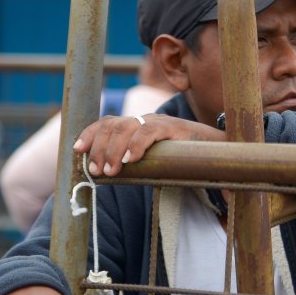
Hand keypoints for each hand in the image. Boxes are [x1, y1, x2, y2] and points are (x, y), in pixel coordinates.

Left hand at [74, 114, 224, 176]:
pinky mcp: (174, 128)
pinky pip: (149, 131)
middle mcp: (145, 120)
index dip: (89, 134)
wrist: (218, 150)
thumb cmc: (182, 158)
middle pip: (112, 125)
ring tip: (111, 172)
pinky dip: (137, 145)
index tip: (77, 150)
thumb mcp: (153, 158)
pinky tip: (131, 160)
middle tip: (97, 172)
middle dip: (99, 149)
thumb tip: (108, 174)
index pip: (107, 122)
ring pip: (126, 128)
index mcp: (137, 125)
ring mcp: (159, 122)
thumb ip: (134, 162)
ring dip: (113, 151)